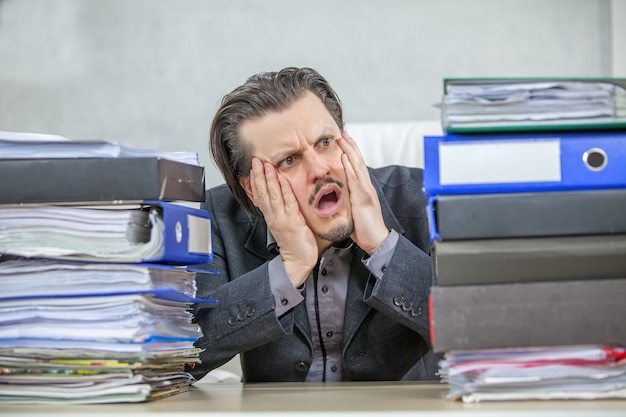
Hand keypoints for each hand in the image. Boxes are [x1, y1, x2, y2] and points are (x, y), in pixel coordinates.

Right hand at [249, 158, 317, 286]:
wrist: (298, 260)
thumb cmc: (293, 242)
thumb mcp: (282, 223)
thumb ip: (279, 210)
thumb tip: (277, 195)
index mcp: (270, 216)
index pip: (259, 195)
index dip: (255, 180)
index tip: (253, 167)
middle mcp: (274, 216)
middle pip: (263, 193)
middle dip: (259, 175)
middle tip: (256, 160)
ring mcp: (282, 219)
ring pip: (273, 196)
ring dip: (269, 179)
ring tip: (267, 165)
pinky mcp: (293, 222)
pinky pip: (288, 203)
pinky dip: (284, 191)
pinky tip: (281, 180)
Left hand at [339, 132, 389, 254]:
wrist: (376, 240)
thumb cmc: (364, 228)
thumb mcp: (353, 211)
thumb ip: (346, 201)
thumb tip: (334, 197)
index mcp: (363, 189)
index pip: (357, 166)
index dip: (351, 153)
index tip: (344, 142)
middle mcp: (366, 187)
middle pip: (358, 161)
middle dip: (350, 146)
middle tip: (342, 133)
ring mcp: (365, 191)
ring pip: (357, 166)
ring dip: (349, 151)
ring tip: (342, 139)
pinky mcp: (363, 198)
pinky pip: (355, 180)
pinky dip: (349, 167)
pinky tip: (344, 158)